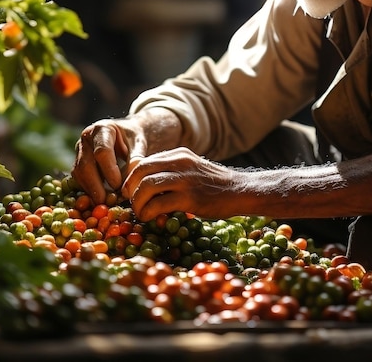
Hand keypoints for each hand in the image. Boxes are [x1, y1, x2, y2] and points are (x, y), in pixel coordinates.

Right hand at [71, 108, 182, 203]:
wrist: (127, 135)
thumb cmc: (133, 139)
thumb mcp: (139, 145)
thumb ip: (136, 160)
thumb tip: (130, 181)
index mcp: (102, 128)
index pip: (102, 151)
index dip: (109, 170)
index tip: (118, 186)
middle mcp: (86, 138)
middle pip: (86, 164)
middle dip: (95, 184)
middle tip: (105, 201)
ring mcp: (80, 150)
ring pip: (79, 172)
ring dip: (90, 189)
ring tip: (103, 202)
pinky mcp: (78, 162)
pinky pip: (78, 178)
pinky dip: (87, 189)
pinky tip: (98, 198)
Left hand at [122, 148, 236, 220]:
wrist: (240, 191)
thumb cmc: (215, 184)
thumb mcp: (192, 169)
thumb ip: (172, 172)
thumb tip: (146, 186)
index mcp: (179, 154)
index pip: (145, 161)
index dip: (132, 178)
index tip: (131, 192)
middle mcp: (180, 161)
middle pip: (141, 170)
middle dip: (131, 189)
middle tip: (131, 202)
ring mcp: (185, 178)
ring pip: (146, 186)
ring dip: (137, 203)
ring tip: (141, 213)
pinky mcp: (189, 197)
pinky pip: (158, 203)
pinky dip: (148, 212)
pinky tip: (150, 218)